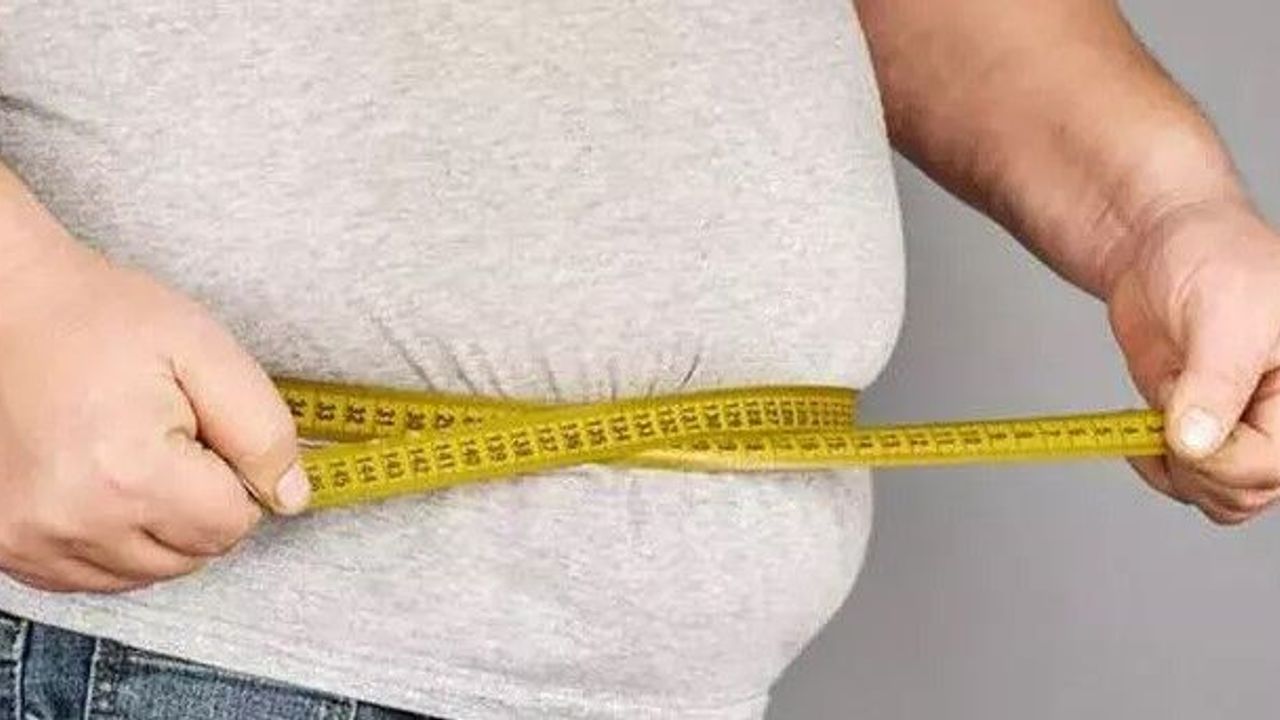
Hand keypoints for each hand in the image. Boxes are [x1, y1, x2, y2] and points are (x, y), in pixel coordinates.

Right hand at [0, 213, 307, 592]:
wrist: (7, 306)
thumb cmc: (101, 320)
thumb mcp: (205, 352)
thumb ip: (263, 430)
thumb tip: (292, 495)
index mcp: (130, 473)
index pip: (233, 524)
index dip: (239, 478)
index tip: (211, 436)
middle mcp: (76, 520)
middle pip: (193, 554)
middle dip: (203, 502)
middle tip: (170, 439)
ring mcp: (33, 540)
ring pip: (148, 571)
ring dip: (160, 526)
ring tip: (132, 456)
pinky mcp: (8, 546)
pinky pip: (94, 576)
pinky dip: (115, 540)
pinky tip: (105, 485)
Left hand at [1108, 198, 1279, 523]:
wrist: (1163, 246)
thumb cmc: (1213, 258)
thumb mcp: (1223, 318)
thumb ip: (1213, 383)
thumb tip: (1197, 442)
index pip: (1271, 464)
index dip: (1216, 458)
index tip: (1178, 428)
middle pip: (1248, 491)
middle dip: (1194, 467)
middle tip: (1166, 416)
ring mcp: (1250, 428)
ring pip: (1222, 498)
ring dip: (1176, 472)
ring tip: (1156, 417)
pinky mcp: (1211, 431)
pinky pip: (1194, 482)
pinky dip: (1161, 469)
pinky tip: (1143, 432)